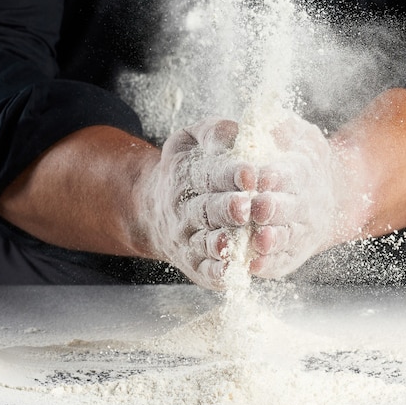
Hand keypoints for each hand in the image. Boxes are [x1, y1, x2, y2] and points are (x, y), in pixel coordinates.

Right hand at [142, 118, 255, 288]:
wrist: (155, 207)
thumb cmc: (188, 166)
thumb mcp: (193, 139)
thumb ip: (215, 132)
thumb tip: (237, 131)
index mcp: (187, 175)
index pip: (209, 174)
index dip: (230, 174)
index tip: (250, 173)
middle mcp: (184, 209)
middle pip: (207, 210)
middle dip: (227, 210)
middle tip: (246, 207)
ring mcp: (187, 239)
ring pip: (204, 242)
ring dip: (220, 244)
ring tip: (233, 244)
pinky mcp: (194, 264)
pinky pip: (204, 270)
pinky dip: (217, 273)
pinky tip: (232, 272)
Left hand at [247, 113, 339, 278]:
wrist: (330, 194)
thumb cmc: (299, 155)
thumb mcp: (292, 132)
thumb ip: (274, 122)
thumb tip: (260, 107)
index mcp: (301, 170)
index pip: (290, 172)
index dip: (275, 174)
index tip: (259, 173)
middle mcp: (304, 203)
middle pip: (289, 207)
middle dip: (273, 207)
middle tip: (257, 206)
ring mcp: (299, 231)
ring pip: (287, 237)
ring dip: (273, 240)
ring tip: (259, 240)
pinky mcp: (291, 255)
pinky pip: (281, 262)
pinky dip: (268, 265)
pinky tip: (252, 265)